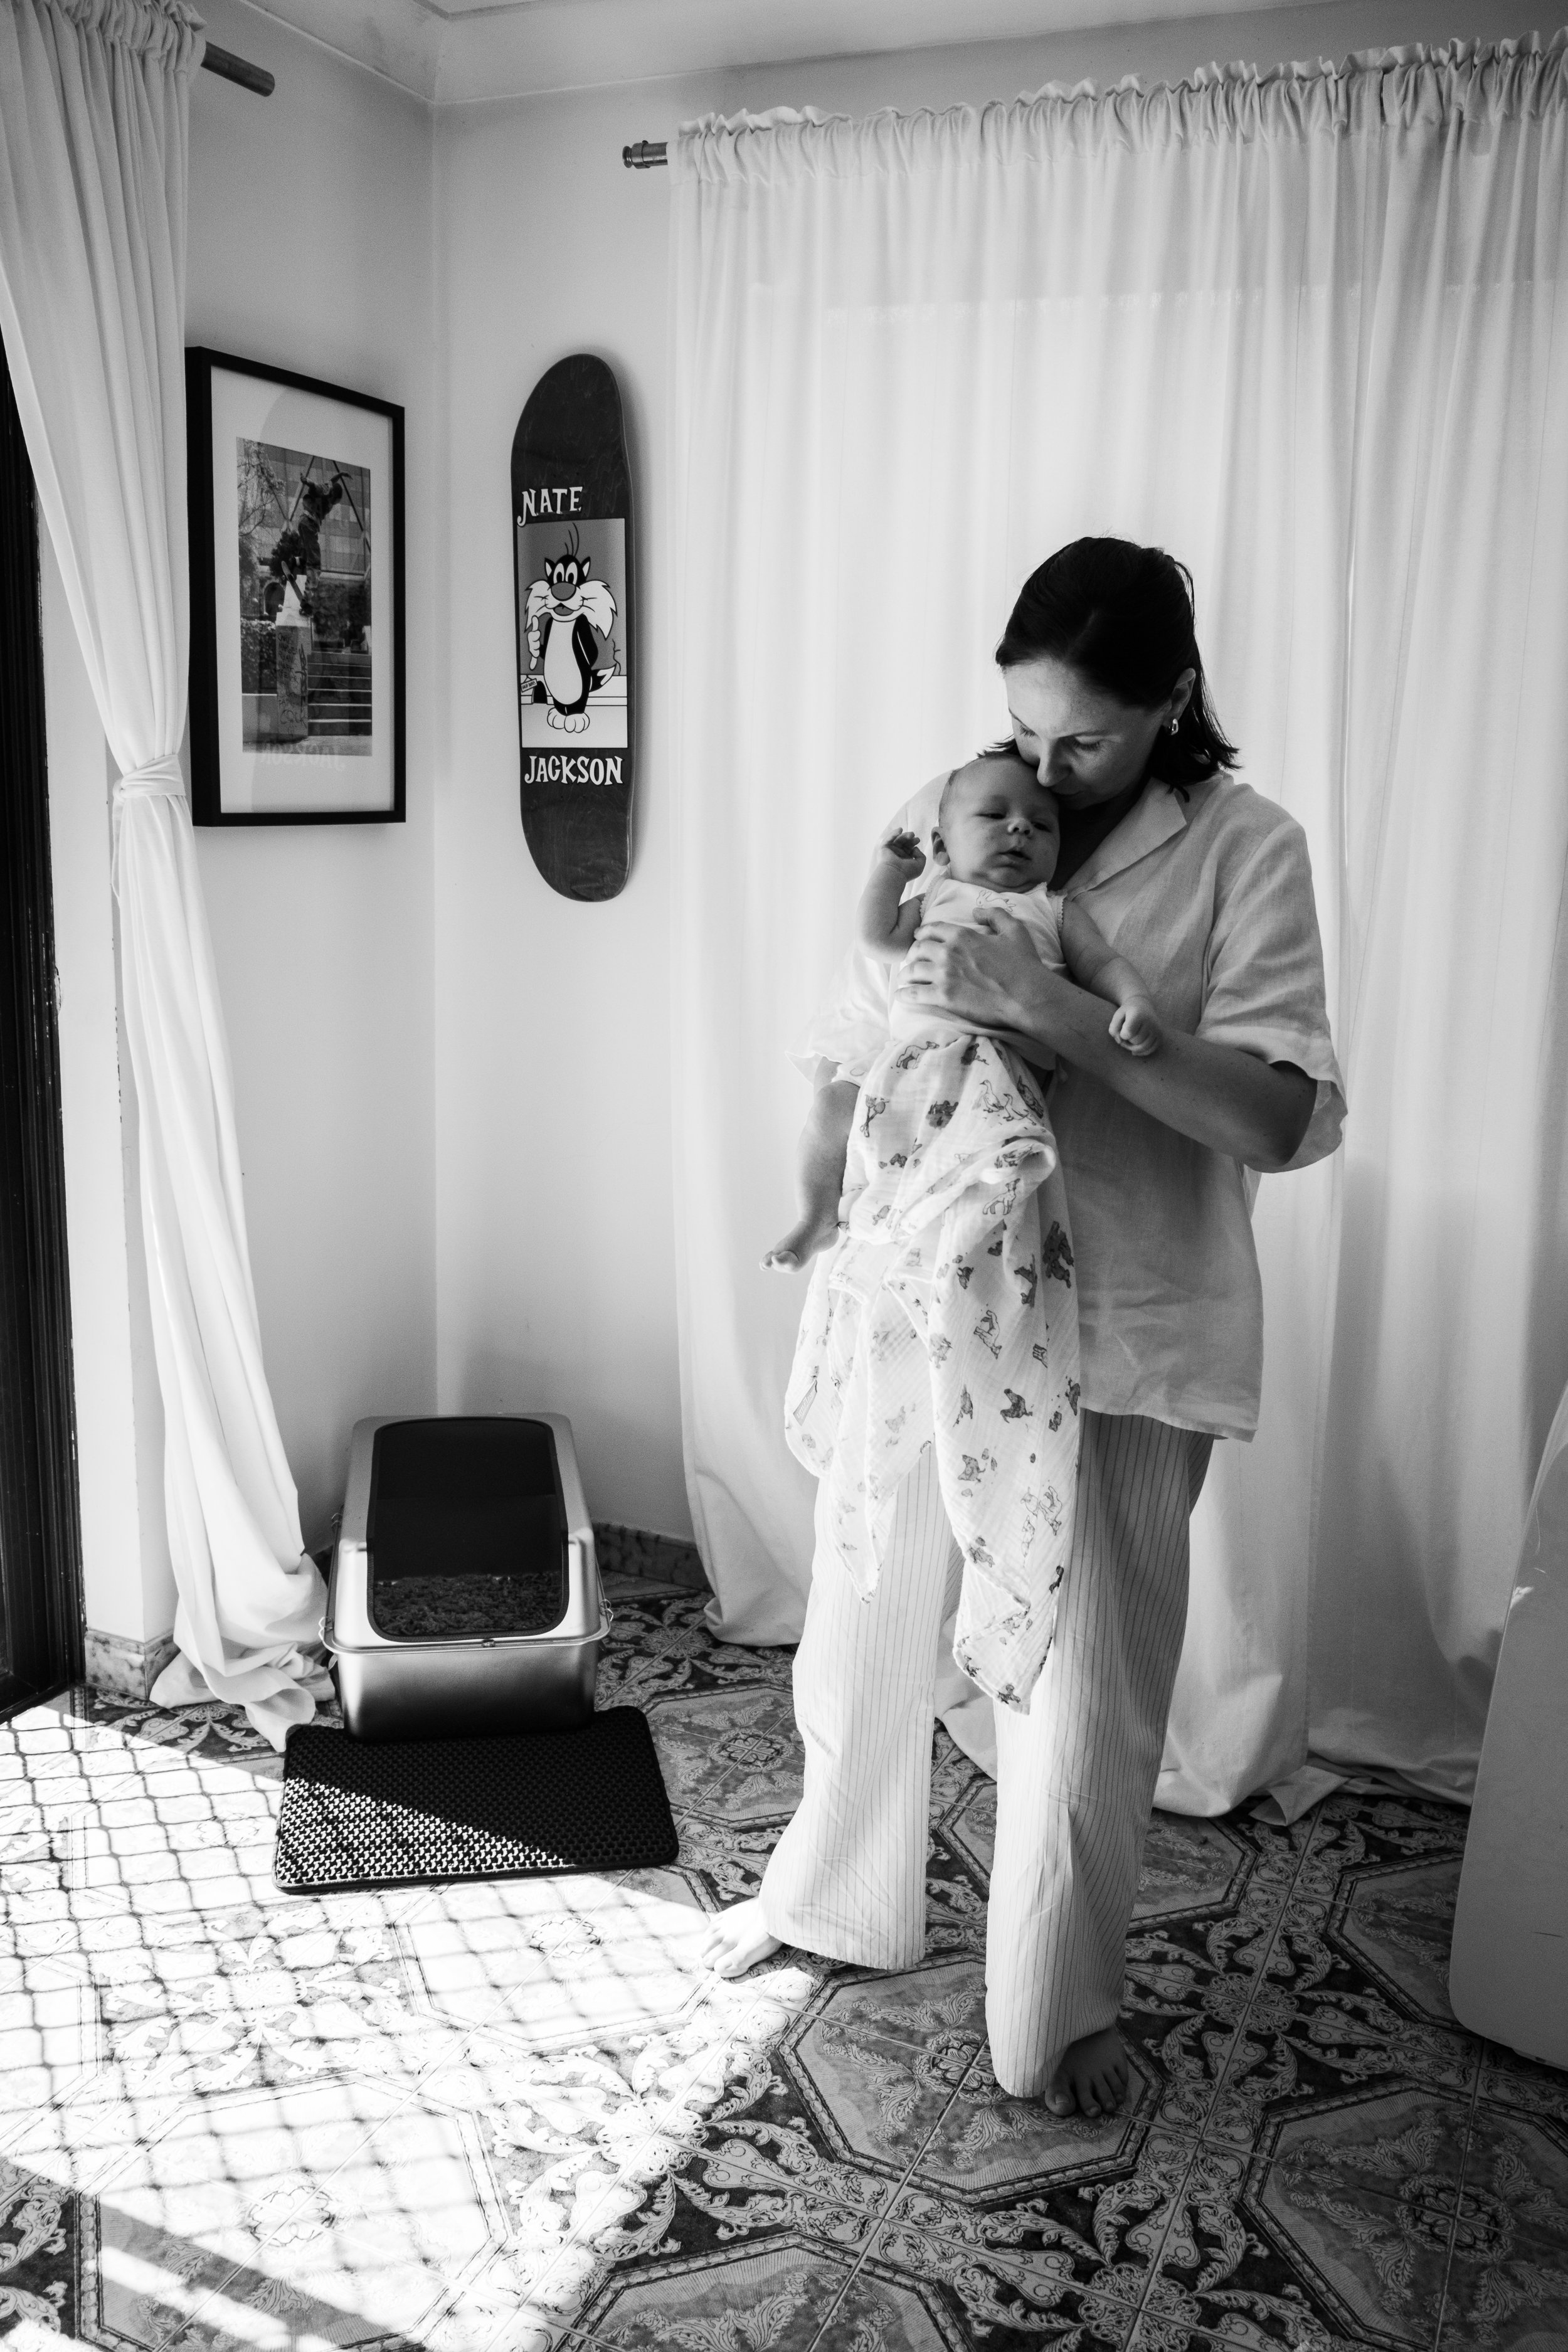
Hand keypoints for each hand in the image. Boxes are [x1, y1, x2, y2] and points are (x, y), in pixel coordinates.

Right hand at [877, 830, 926, 882]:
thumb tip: (915, 848)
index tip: (917, 840)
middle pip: (904, 843)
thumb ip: (921, 856)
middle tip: (915, 837)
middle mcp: (896, 856)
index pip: (909, 848)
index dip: (913, 842)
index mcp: (904, 860)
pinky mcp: (884, 849)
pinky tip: (900, 829)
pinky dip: (893, 833)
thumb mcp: (920, 864)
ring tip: (911, 834)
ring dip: (904, 836)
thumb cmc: (907, 871)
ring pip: (897, 840)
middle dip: (910, 839)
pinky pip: (888, 839)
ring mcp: (890, 852)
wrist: (895, 873)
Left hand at [901, 907, 1047, 1034]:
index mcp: (962, 935)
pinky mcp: (943, 997)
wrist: (1027, 996)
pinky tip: (900, 996)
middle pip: (918, 949)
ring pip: (912, 970)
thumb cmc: (1023, 964)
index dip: (922, 933)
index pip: (932, 929)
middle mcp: (947, 952)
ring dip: (906, 973)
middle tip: (912, 959)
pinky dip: (904, 994)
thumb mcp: (1014, 929)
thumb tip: (976, 912)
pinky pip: (914, 994)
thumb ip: (994, 915)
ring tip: (905, 978)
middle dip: (913, 953)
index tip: (918, 937)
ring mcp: (943, 975)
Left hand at [1109, 995, 1162, 1056]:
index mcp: (1138, 1015)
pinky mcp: (1160, 1036)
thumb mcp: (1117, 1016)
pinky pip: (1151, 1050)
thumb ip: (1113, 1029)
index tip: (1123, 1027)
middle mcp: (1150, 1022)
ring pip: (1143, 1048)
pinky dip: (1142, 1051)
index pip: (1127, 1033)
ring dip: (1134, 1047)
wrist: (1143, 1005)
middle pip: (1135, 1041)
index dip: (1122, 1034)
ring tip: (1131, 1039)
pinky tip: (1136, 1047)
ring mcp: (1157, 1029)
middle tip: (1126, 1033)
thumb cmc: (1127, 1012)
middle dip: (1128, 1041)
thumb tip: (1120, 1042)